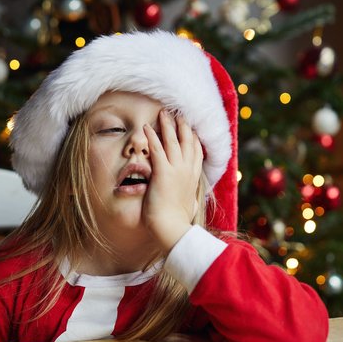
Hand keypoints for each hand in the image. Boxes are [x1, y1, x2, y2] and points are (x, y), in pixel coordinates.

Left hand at [143, 110, 203, 254]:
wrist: (172, 228)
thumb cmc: (178, 221)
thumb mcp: (189, 206)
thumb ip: (190, 199)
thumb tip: (193, 202)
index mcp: (193, 177)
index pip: (196, 151)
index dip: (193, 137)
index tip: (189, 127)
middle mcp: (188, 170)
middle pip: (187, 141)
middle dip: (182, 125)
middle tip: (178, 113)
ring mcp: (176, 170)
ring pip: (173, 141)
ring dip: (167, 125)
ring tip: (163, 113)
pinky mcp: (163, 172)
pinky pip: (157, 149)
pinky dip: (152, 136)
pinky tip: (146, 127)